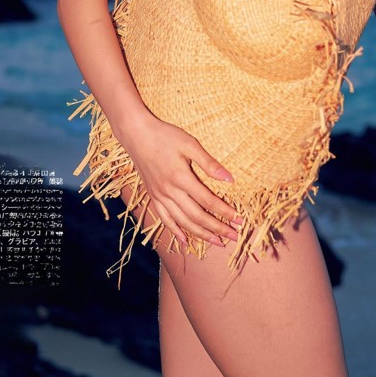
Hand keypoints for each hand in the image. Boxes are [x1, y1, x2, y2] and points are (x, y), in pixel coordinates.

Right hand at [118, 115, 242, 248]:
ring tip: (216, 242)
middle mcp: (169, 191)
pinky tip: (184, 240)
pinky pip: (164, 218)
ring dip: (200, 234)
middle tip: (233, 236)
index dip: (225, 212)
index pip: (207, 201)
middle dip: (217, 228)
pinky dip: (175, 231)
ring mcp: (159, 196)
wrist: (136, 134)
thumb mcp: (190, 144)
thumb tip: (230, 179)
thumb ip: (209, 163)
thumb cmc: (165, 136)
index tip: (239, 220)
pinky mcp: (152, 196)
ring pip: (182, 221)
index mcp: (181, 178)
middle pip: (197, 216)